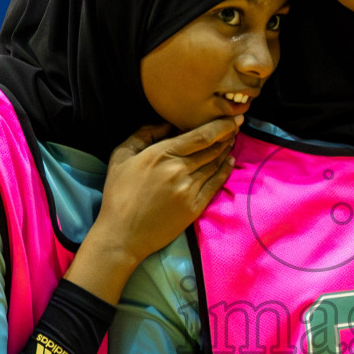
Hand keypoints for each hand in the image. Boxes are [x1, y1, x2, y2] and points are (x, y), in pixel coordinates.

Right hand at [65, 117, 240, 302]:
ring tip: (232, 141)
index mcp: (161, 154)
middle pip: (212, 149)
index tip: (233, 118)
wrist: (122, 235)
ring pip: (215, 165)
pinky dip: (225, 171)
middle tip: (236, 127)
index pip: (201, 135)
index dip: (221, 126)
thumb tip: (168, 123)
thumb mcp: (121, 157)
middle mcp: (179, 170)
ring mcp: (189, 190)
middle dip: (227, 136)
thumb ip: (143, 134)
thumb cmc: (118, 195)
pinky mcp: (195, 207)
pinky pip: (215, 184)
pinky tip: (229, 162)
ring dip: (226, 151)